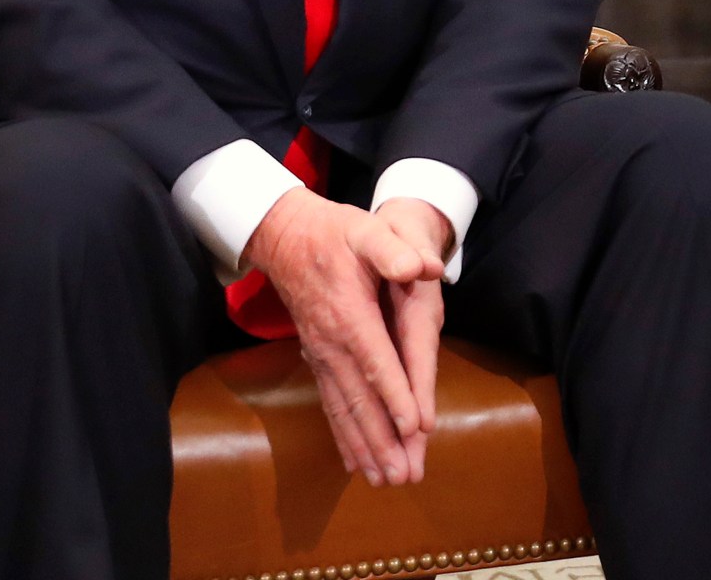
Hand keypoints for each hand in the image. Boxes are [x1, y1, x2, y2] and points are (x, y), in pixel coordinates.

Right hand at [242, 188, 447, 484]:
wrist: (286, 237)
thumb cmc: (335, 232)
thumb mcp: (367, 229)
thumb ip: (393, 249)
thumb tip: (423, 267)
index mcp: (350, 314)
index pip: (376, 361)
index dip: (395, 394)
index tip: (414, 428)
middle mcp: (332, 344)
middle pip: (359, 399)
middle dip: (382, 439)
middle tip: (402, 475)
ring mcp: (322, 355)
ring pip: (343, 410)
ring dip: (363, 447)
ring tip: (382, 480)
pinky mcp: (318, 359)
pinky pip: (330, 405)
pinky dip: (343, 435)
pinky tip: (353, 462)